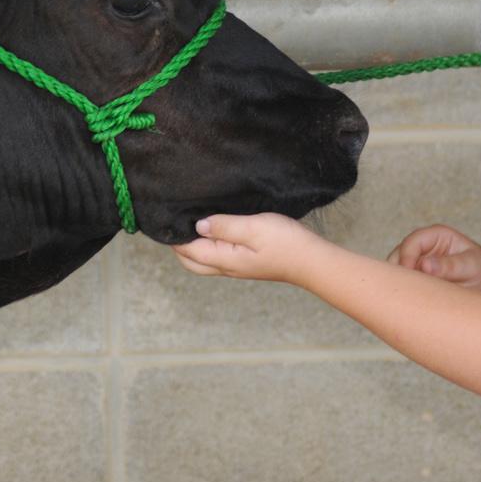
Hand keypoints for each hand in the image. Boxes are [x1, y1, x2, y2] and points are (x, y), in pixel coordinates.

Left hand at [172, 213, 323, 283]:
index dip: (175, 234)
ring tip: (193, 220)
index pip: (187, 250)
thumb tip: (198, 225)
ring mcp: (236, 266)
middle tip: (177, 218)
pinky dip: (208, 244)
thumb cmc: (285, 243)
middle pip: (190, 260)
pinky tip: (215, 227)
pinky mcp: (245, 262)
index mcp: (224, 260)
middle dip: (178, 242)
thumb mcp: (253, 228)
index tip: (169, 214)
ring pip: (203, 259)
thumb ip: (224, 225)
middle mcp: (226, 267)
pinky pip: (217, 255)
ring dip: (193, 243)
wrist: (311, 260)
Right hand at [386, 224, 480, 297]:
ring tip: (413, 301)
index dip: (406, 259)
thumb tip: (425, 265)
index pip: (411, 243)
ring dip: (402, 285)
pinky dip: (406, 294)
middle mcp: (423, 247)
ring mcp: (418, 262)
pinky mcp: (418, 278)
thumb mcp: (472, 266)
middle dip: (400, 275)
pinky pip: (404, 285)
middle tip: (407, 294)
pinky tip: (414, 305)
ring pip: (397, 272)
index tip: (411, 279)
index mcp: (436, 235)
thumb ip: (450, 266)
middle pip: (397, 256)